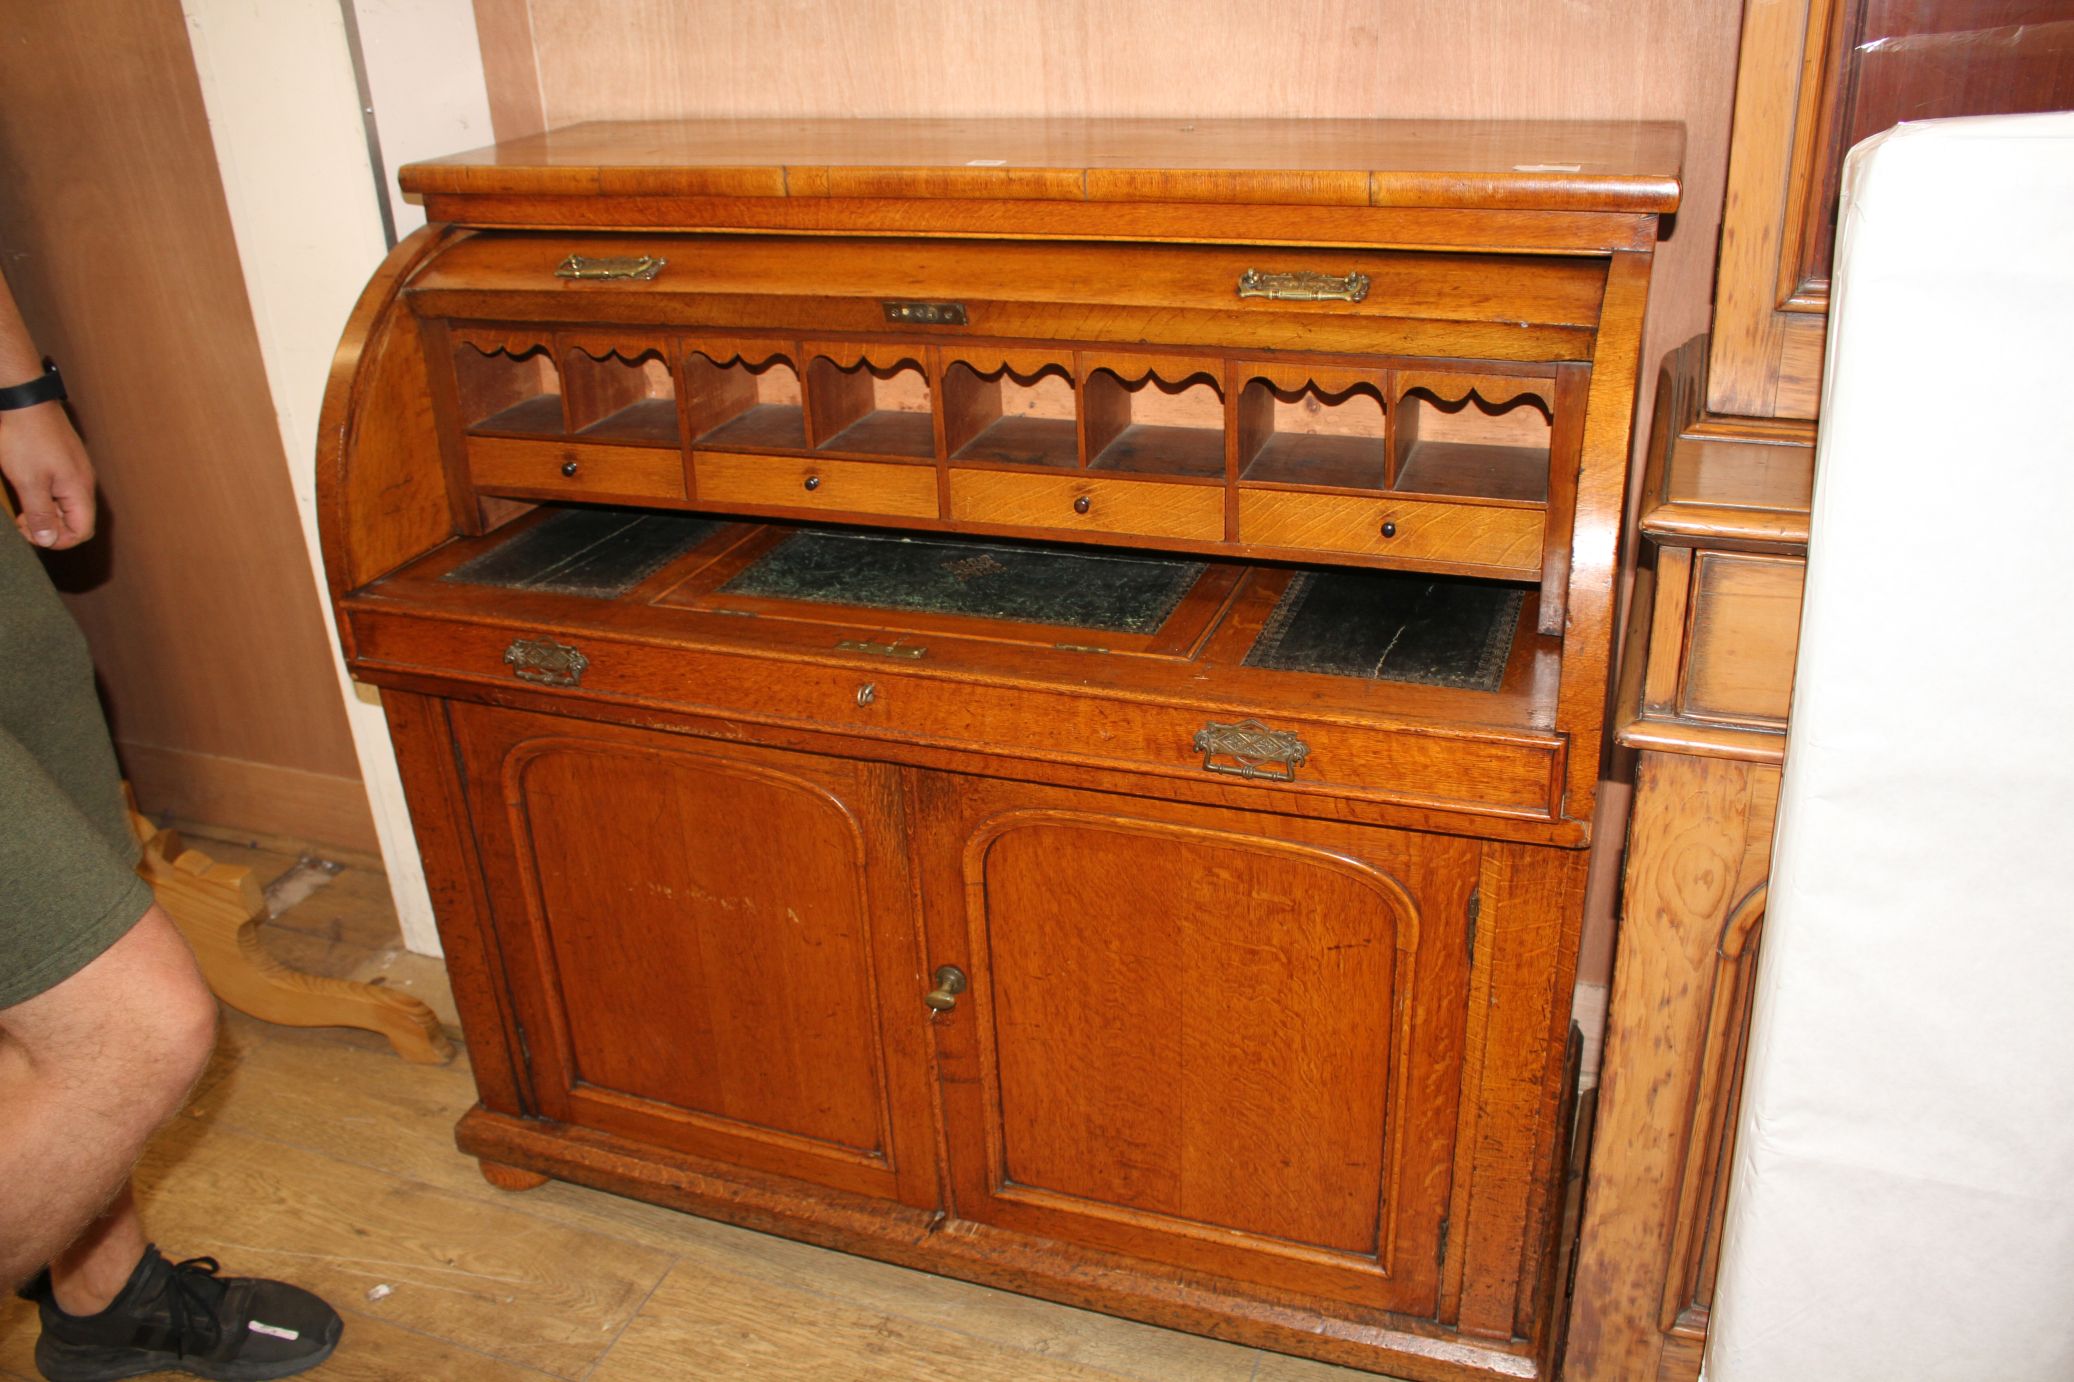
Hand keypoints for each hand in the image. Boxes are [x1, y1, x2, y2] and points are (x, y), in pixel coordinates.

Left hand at [0, 400, 96, 548]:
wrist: (25, 401)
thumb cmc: (26, 438)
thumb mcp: (28, 482)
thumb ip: (41, 513)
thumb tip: (49, 540)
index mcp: (80, 490)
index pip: (81, 531)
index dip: (58, 540)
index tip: (32, 532)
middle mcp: (84, 482)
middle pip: (76, 520)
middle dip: (50, 526)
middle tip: (23, 519)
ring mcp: (76, 469)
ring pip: (68, 505)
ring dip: (47, 511)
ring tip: (23, 505)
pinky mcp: (66, 460)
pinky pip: (62, 489)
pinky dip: (47, 496)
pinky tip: (29, 486)